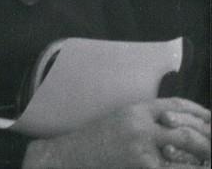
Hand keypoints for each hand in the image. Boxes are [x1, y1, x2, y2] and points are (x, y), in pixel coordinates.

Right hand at [22, 98, 210, 167]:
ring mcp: (142, 147)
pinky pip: (175, 167)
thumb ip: (148, 120)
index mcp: (135, 109)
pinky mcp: (142, 166)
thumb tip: (179, 127)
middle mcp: (140, 125)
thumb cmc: (96, 141)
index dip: (199, 112)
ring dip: (202, 155)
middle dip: (207, 138)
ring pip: (184, 148)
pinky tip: (194, 167)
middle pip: (186, 128)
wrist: (72, 156)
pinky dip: (188, 167)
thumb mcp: (121, 120)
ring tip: (208, 158)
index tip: (210, 119)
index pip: (176, 105)